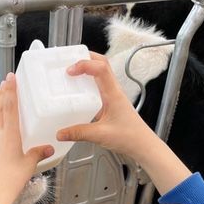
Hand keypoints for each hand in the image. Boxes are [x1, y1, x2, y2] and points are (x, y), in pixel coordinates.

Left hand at [0, 73, 53, 203]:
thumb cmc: (10, 180)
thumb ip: (38, 153)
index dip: (11, 90)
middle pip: (0, 108)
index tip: (11, 78)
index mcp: (9, 134)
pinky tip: (3, 127)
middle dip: (4, 93)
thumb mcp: (29, 165)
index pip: (10, 106)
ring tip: (6, 99)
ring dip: (1, 107)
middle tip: (7, 81)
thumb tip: (49, 148)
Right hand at [57, 53, 190, 194]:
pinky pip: (100, 88)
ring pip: (101, 74)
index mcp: (113, 94)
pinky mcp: (111, 104)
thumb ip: (79, 133)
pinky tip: (80, 96)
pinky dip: (89, 85)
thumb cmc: (129, 137)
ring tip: (72, 74)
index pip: (100, 68)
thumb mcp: (100, 135)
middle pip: (102, 64)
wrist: (142, 145)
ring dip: (88, 70)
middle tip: (70, 61)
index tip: (70, 71)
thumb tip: (61, 133)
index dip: (84, 65)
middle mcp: (114, 91)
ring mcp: (113, 96)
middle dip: (86, 58)